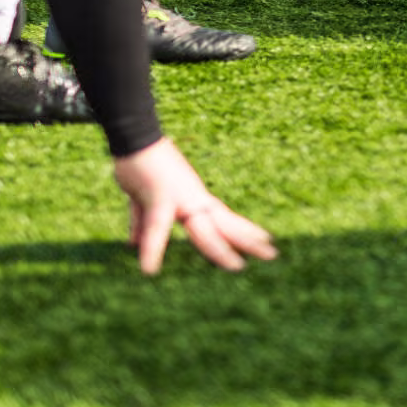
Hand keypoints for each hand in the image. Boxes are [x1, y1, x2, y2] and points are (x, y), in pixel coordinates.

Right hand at [113, 138, 277, 273]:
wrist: (135, 137)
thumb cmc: (140, 164)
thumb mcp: (142, 199)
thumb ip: (141, 222)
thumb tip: (133, 244)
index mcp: (194, 199)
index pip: (224, 218)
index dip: (243, 231)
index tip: (265, 239)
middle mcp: (194, 199)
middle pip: (226, 226)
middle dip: (248, 241)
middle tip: (273, 255)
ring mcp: (182, 198)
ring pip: (206, 230)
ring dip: (220, 250)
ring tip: (237, 267)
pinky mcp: (161, 197)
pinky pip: (158, 227)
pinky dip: (153, 248)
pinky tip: (148, 269)